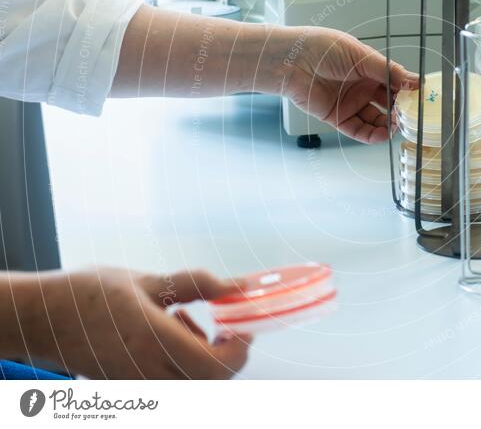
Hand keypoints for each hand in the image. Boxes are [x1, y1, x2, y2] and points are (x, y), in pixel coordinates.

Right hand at [20, 268, 249, 378]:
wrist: (43, 318)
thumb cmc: (91, 294)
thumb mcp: (148, 281)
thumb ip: (197, 284)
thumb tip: (236, 286)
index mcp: (152, 341)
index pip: (215, 366)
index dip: (239, 351)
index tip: (245, 327)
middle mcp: (146, 372)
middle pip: (210, 381)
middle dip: (226, 353)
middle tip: (222, 324)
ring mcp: (137, 387)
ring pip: (193, 386)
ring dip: (204, 359)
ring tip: (182, 321)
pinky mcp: (130, 391)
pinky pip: (172, 387)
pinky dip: (184, 365)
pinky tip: (168, 335)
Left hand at [278, 27, 418, 143]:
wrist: (292, 61)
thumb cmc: (322, 48)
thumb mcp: (361, 55)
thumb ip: (389, 71)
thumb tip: (415, 81)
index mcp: (369, 68)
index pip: (395, 82)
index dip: (407, 90)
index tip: (419, 98)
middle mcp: (361, 86)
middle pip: (388, 103)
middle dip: (400, 110)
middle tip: (409, 115)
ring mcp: (350, 102)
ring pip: (376, 119)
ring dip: (388, 124)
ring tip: (396, 125)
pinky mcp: (338, 117)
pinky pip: (359, 130)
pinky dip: (372, 135)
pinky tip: (383, 134)